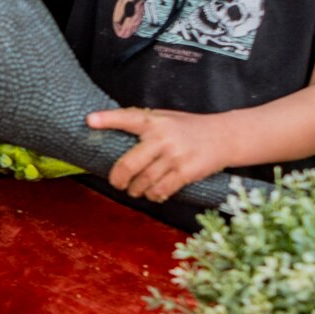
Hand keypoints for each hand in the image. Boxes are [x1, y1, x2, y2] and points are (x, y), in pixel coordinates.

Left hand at [87, 106, 239, 202]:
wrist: (225, 136)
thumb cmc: (189, 128)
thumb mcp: (168, 119)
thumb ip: (145, 126)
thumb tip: (114, 139)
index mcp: (155, 121)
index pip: (127, 118)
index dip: (107, 119)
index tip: (89, 120)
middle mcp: (163, 137)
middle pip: (129, 164)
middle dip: (118, 179)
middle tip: (117, 183)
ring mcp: (175, 155)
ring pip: (143, 182)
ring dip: (136, 190)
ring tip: (135, 190)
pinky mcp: (186, 172)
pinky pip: (160, 190)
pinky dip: (153, 195)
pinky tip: (153, 193)